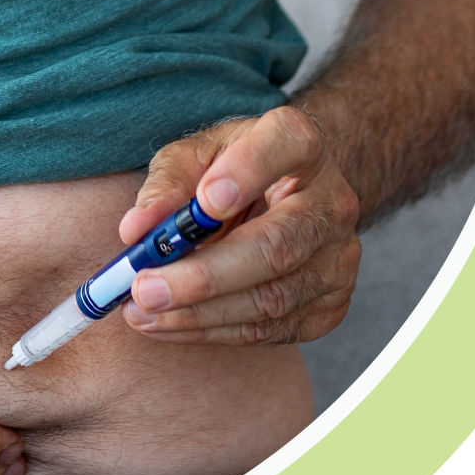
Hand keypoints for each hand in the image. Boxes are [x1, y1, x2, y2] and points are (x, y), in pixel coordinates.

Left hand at [116, 105, 360, 344]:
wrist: (283, 196)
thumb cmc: (229, 170)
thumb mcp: (194, 156)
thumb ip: (167, 185)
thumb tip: (136, 229)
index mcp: (300, 144)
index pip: (287, 146)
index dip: (247, 173)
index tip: (204, 202)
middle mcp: (332, 201)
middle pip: (277, 245)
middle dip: (204, 275)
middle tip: (145, 287)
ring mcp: (338, 258)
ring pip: (272, 299)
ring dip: (199, 312)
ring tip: (142, 310)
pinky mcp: (330, 304)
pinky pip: (270, 330)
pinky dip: (212, 331)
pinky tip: (169, 323)